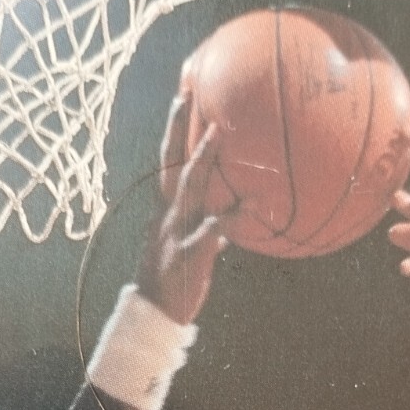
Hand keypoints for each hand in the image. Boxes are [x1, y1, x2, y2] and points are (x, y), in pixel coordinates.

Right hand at [135, 91, 226, 326]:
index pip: (167, 164)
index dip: (173, 132)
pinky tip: (254, 203)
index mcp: (165, 212)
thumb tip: (226, 223)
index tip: (181, 99)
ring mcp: (178, 231)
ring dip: (202, 158)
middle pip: (171, 163)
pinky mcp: (191, 252)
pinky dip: (233, 215)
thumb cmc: (173, 281)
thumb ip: (202, 229)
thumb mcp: (183, 248)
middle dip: (178, 129)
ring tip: (218, 133)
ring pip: (189, 187)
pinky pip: (214, 229)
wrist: (154, 314)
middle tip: (187, 95)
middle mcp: (168, 215)